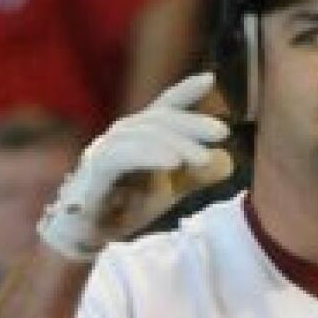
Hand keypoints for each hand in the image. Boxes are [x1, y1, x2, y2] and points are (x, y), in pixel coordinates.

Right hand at [36, 71, 232, 260]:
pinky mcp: (95, 168)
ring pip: (144, 135)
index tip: (211, 80)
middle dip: (191, 123)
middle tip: (222, 133)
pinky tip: (173, 162)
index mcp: (139, 137)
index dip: (185, 92)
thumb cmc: (125, 210)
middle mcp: (121, 136)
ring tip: (203, 158)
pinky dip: (150, 155)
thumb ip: (194, 177)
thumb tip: (228, 162)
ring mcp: (105, 148)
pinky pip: (124, 155)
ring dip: (176, 144)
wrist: (90, 237)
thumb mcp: (168, 192)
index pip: (163, 108)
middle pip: (159, 119)